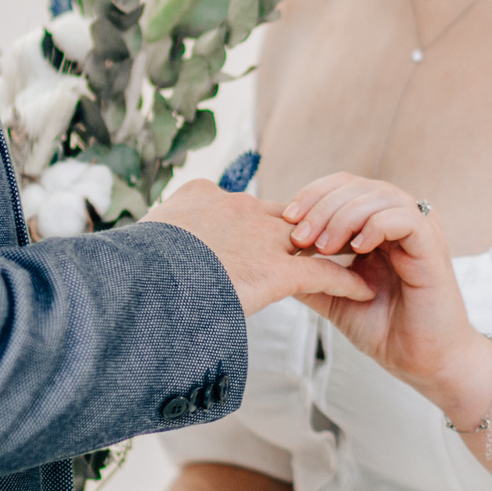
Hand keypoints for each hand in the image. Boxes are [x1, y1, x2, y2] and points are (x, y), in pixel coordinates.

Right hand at [145, 180, 374, 315]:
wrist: (136, 280)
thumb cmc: (127, 271)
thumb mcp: (135, 247)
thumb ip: (153, 248)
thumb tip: (137, 263)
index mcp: (201, 199)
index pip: (239, 207)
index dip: (256, 222)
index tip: (268, 232)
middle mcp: (236, 210)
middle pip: (283, 216)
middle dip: (306, 228)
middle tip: (327, 238)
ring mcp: (258, 237)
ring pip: (311, 240)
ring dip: (334, 249)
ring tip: (357, 259)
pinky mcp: (275, 270)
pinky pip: (322, 273)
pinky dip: (346, 282)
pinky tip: (364, 291)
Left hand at [282, 174, 491, 413]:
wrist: (422, 363)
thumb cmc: (386, 330)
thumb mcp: (335, 298)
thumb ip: (310, 276)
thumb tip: (271, 260)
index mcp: (378, 225)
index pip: (342, 187)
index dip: (313, 195)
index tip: (287, 220)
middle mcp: (399, 220)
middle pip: (356, 185)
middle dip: (321, 205)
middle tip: (300, 236)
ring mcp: (419, 230)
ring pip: (379, 195)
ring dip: (344, 216)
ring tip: (325, 247)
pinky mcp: (432, 246)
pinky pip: (404, 218)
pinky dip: (376, 226)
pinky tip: (357, 249)